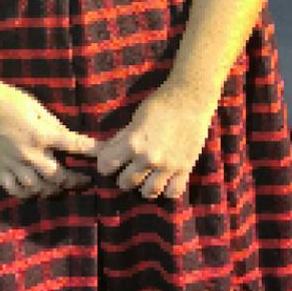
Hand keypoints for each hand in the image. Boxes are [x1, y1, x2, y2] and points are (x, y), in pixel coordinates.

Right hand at [0, 79, 97, 199]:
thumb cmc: (9, 99)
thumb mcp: (37, 107)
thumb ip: (54, 125)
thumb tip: (69, 137)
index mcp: (41, 134)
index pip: (74, 145)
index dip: (93, 151)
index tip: (104, 154)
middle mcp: (28, 153)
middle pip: (57, 176)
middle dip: (75, 181)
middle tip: (86, 181)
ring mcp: (11, 163)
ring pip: (37, 188)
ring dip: (53, 191)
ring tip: (62, 188)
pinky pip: (13, 189)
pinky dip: (26, 194)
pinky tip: (35, 192)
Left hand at [93, 84, 216, 200]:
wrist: (192, 97)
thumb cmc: (160, 104)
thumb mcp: (134, 119)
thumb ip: (119, 140)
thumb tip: (99, 150)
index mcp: (132, 142)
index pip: (105, 166)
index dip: (106, 163)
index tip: (112, 159)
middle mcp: (149, 157)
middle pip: (125, 183)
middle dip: (125, 175)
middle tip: (131, 166)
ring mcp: (168, 165)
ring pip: (148, 192)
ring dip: (144, 186)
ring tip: (147, 176)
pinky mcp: (186, 167)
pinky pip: (173, 192)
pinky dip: (168, 189)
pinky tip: (166, 181)